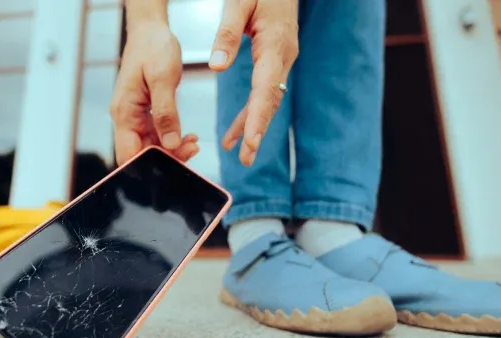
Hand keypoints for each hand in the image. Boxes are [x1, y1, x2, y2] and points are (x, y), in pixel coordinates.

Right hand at [110, 22, 199, 165]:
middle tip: (192, 150)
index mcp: (124, 112)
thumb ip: (166, 112)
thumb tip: (171, 143)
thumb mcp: (163, 78)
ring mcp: (134, 116)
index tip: (175, 163)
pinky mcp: (144, 113)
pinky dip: (172, 139)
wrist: (151, 31)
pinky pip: (156, 135)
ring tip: (194, 144)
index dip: (149, 166)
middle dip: (166, 159)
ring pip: (150, 147)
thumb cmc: (153, 48)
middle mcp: (126, 118)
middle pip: (141, 154)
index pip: (129, 154)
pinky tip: (188, 137)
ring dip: (172, 149)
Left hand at [209, 0, 298, 165]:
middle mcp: (283, 57)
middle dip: (258, 131)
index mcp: (275, 45)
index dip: (258, 117)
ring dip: (254, 126)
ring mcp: (282, 60)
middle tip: (246, 159)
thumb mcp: (238, 2)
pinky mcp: (275, 60)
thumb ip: (226, 34)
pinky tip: (238, 130)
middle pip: (271, 101)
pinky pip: (265, 91)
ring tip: (240, 152)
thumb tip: (216, 66)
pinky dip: (252, 111)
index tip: (251, 141)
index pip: (266, 88)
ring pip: (268, 99)